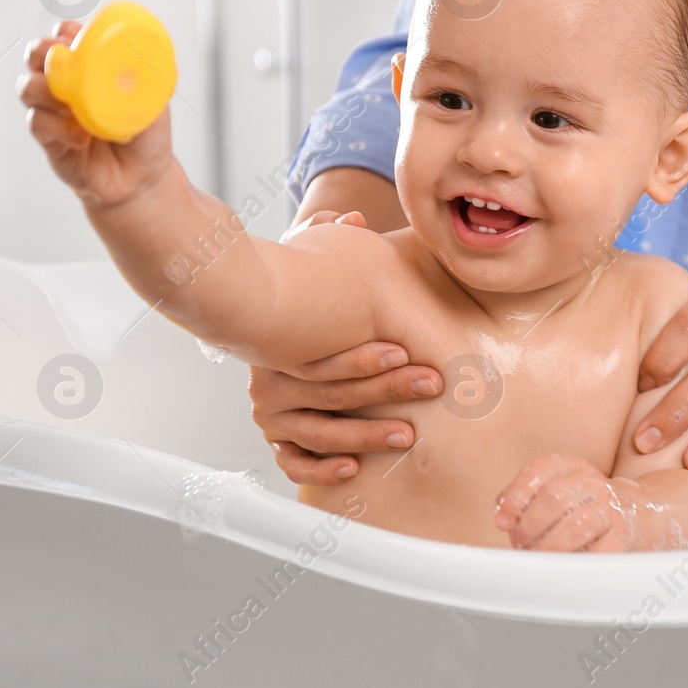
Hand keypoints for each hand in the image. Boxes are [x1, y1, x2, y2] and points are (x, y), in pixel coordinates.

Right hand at [16, 20, 174, 206]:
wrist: (141, 180)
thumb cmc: (146, 136)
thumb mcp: (154, 104)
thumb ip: (144, 82)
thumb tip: (132, 59)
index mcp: (90, 69)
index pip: (65, 37)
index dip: (65, 32)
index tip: (74, 36)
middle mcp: (66, 86)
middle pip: (36, 55)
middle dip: (41, 52)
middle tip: (61, 62)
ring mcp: (53, 111)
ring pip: (27, 87)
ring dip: (45, 90)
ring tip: (71, 104)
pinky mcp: (48, 139)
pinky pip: (37, 123)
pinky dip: (56, 126)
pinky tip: (80, 137)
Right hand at [247, 209, 441, 485]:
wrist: (257, 318)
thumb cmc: (297, 291)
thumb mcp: (311, 257)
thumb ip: (331, 236)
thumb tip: (354, 217)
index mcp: (284, 344)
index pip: (326, 358)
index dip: (365, 357)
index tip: (404, 352)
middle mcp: (271, 382)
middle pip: (332, 394)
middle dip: (387, 389)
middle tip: (430, 384)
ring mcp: (273, 413)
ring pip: (319, 432)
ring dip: (365, 435)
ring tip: (406, 433)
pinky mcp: (278, 440)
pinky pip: (294, 463)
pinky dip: (320, 470)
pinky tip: (352, 469)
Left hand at [494, 452, 639, 551]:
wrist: (633, 511)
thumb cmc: (580, 503)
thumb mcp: (550, 488)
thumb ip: (520, 498)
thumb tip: (502, 518)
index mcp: (569, 465)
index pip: (539, 470)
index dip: (516, 497)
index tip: (504, 522)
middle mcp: (591, 481)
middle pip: (554, 499)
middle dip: (529, 528)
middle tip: (521, 544)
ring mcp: (610, 507)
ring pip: (574, 527)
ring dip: (548, 547)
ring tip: (538, 555)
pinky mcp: (622, 535)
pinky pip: (595, 552)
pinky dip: (574, 562)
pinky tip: (563, 564)